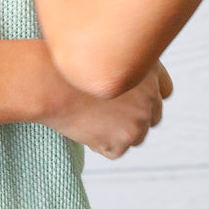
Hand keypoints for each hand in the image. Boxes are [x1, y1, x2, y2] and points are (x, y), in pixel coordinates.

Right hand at [40, 58, 172, 158]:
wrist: (45, 82)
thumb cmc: (62, 68)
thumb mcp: (102, 58)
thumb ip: (124, 71)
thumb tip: (126, 98)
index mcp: (148, 67)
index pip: (163, 90)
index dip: (144, 98)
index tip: (127, 101)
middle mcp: (151, 92)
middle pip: (150, 118)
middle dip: (129, 119)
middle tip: (100, 113)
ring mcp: (140, 117)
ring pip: (134, 136)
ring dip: (114, 133)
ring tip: (87, 116)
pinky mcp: (126, 138)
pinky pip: (115, 150)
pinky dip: (98, 145)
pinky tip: (82, 126)